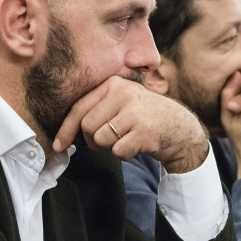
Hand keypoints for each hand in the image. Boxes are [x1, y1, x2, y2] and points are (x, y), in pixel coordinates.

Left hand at [54, 76, 208, 173]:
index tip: (59, 144)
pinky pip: (118, 151)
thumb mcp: (124, 103)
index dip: (65, 129)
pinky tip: (137, 147)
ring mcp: (135, 111)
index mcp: (114, 84)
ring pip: (100, 140)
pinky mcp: (144, 131)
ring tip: (127, 141)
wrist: (182, 129)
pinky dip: (125, 155)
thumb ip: (98, 109)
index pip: (79, 108)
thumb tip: (65, 133)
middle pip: (87, 127)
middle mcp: (124, 93)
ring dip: (110, 148)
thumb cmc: (146, 119)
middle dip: (94, 141)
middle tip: (111, 141)